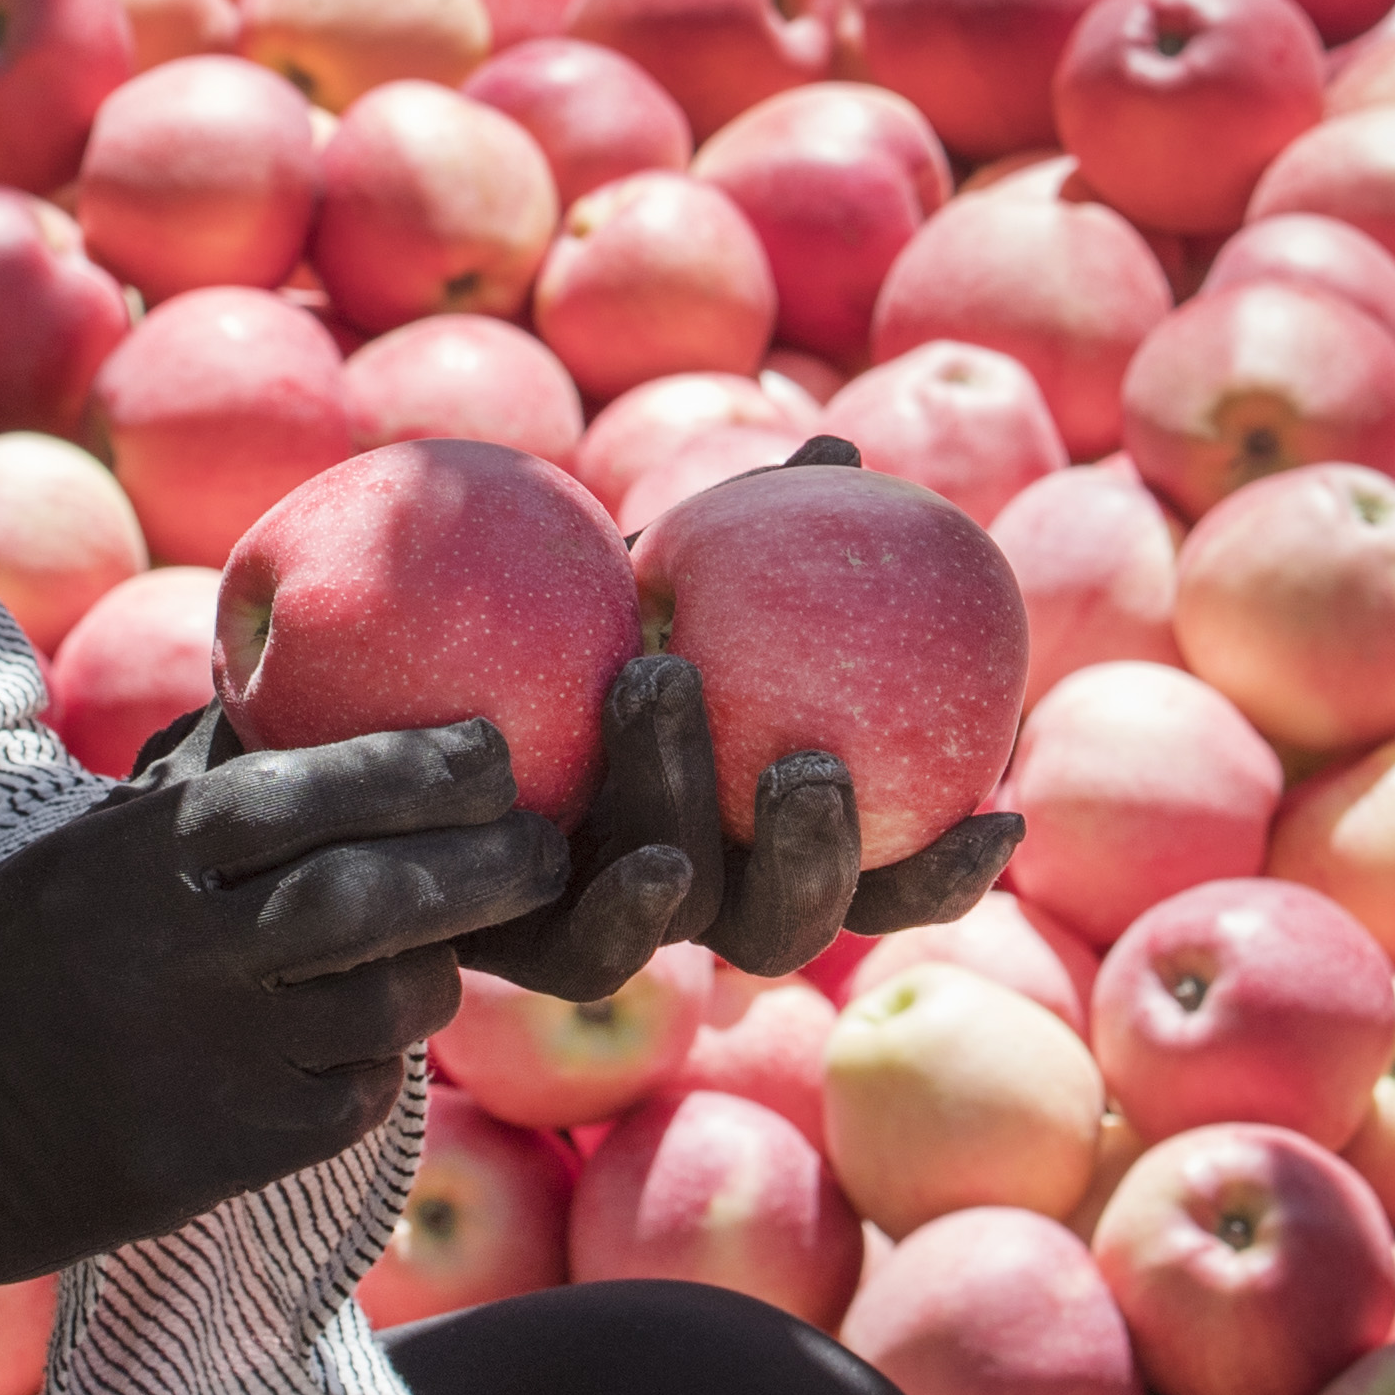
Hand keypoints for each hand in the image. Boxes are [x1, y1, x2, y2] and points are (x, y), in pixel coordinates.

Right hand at [0, 721, 565, 1393]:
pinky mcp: (211, 1160)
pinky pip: (347, 1102)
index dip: (426, 770)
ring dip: (432, 976)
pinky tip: (358, 1044)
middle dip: (483, 868)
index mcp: (137, 854)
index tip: (494, 755)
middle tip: (541, 851)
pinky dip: (372, 1068)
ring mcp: (198, 1063)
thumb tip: (331, 727)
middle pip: (376, 898)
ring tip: (443, 953)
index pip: (316, 788)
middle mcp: (174, 951)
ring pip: (384, 1008)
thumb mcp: (80, 855)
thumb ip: (198, 807)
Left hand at [141, 444, 1027, 1004]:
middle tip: (808, 761)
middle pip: (790, 919)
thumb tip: (838, 446)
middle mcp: (694, 890)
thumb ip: (751, 526)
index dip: (949, 864)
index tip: (1001, 805)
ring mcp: (606, 919)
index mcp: (754, 828)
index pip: (880, 874)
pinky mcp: (512, 940)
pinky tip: (624, 844)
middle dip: (819, 858)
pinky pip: (576, 948)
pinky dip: (614, 902)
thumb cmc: (568, 627)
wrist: (393, 698)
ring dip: (686, 806)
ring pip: (684, 915)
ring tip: (664, 681)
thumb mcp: (657, 575)